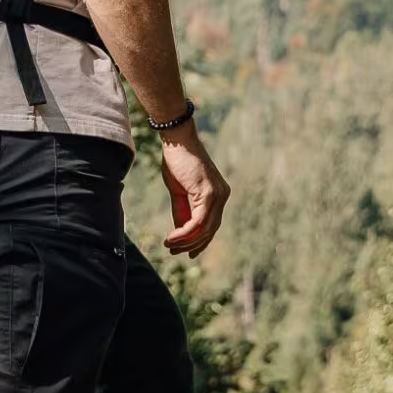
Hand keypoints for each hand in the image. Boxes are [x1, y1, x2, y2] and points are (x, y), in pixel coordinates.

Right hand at [159, 125, 228, 257]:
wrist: (177, 140)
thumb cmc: (176, 161)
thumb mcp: (178, 190)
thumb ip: (182, 210)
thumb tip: (181, 231)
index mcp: (219, 195)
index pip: (212, 225)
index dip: (198, 241)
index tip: (184, 251)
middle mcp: (222, 196)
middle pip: (210, 230)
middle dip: (191, 244)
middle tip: (174, 251)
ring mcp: (218, 195)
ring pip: (204, 229)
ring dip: (185, 241)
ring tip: (169, 245)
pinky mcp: (208, 194)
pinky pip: (198, 222)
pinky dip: (184, 233)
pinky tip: (172, 237)